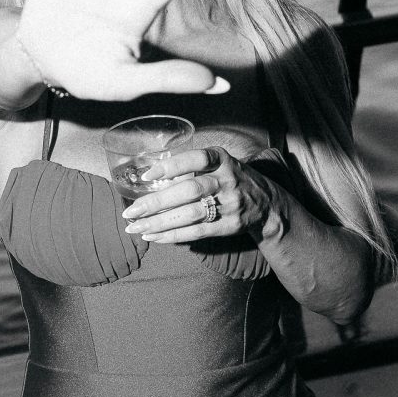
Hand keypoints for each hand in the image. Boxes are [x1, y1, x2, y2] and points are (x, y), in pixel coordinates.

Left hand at [120, 146, 276, 242]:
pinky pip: (197, 232)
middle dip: (156, 202)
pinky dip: (173, 235)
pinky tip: (154, 236)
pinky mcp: (228, 225)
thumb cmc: (231, 179)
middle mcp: (227, 180)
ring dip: (160, 223)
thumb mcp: (219, 164)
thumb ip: (192, 167)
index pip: (196, 159)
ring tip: (136, 228)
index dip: (171, 166)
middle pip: (188, 191)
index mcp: (221, 160)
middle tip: (131, 212)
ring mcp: (229, 204)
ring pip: (189, 214)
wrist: (267, 204)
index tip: (146, 176)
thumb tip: (152, 179)